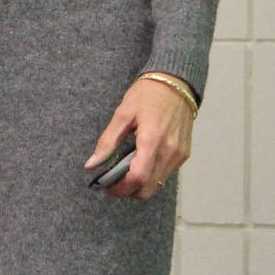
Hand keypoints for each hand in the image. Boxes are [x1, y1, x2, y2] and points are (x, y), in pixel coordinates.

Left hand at [83, 74, 194, 199]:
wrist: (177, 83)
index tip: (105, 187)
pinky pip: (165, 174)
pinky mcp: (184, 155)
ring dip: (139, 186)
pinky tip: (139, 163)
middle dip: (128, 192)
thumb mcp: (123, 113)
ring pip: (157, 185)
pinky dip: (151, 176)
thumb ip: (107, 141)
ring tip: (123, 173)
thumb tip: (91, 165)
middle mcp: (169, 152)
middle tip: (112, 183)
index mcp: (152, 140)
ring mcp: (179, 155)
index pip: (138, 178)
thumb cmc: (147, 94)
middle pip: (148, 189)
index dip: (120, 188)